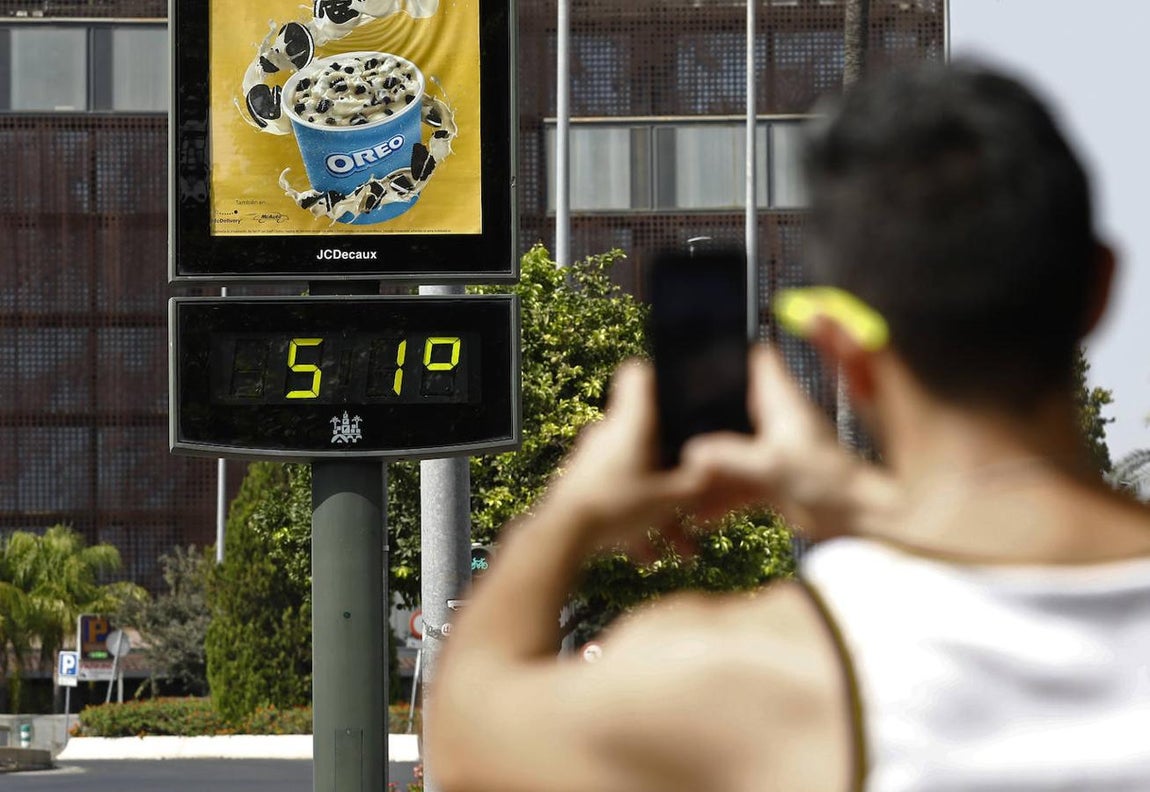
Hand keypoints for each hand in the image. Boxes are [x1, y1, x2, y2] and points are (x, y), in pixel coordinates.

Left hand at [540, 360, 703, 558]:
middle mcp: (611, 434)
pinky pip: (620, 497)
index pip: (638, 374)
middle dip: (676, 472)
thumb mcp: (670, 498)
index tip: (679, 391)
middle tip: (697, 496)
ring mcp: (595, 459)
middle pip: (650, 438)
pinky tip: (648, 557)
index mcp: (632, 422)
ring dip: (661, 511)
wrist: (563, 535)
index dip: (660, 376)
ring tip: (681, 549)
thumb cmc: (616, 506)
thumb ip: (698, 483)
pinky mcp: (585, 483)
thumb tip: (717, 471)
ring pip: (639, 476)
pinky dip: (636, 523)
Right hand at [681, 345, 896, 540]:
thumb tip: (690, 455)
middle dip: (700, 415)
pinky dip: (718, 496)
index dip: (728, 352)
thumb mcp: (771, 465)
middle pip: (729, 406)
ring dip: (705, 465)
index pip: (755, 359)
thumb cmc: (827, 480)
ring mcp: (769, 449)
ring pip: (728, 448)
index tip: (694, 355)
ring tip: (675, 483)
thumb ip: (729, 458)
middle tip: (666, 422)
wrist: (854, 517)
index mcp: (779, 401)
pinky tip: (699, 516)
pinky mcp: (769, 478)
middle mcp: (772, 420)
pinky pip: (734, 481)